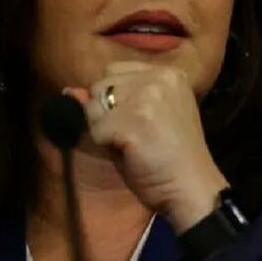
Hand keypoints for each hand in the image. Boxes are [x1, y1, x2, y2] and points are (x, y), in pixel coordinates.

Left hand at [62, 61, 229, 233]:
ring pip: (94, 106)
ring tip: (132, 145)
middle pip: (101, 84)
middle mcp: (158, 76)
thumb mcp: (139, 121)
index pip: (113, 71)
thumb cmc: (168, 159)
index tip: (136, 122)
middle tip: (135, 137)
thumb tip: (69, 91)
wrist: (192, 189)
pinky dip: (106, 147)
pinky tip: (132, 155)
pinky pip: (96, 130)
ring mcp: (146, 96)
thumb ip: (108, 103)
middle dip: (106, 112)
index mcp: (167, 73)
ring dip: (104, 129)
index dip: (114, 99)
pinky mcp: (135, 119)